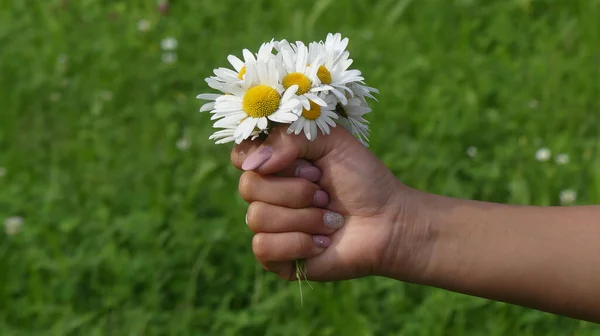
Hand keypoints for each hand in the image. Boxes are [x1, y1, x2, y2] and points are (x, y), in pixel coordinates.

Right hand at [231, 125, 430, 281]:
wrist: (388, 221)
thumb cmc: (363, 180)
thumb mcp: (332, 141)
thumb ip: (290, 138)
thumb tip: (254, 165)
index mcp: (277, 164)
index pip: (242, 157)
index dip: (268, 159)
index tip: (308, 164)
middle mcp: (268, 194)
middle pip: (248, 187)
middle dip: (295, 190)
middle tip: (324, 193)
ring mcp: (271, 227)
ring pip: (257, 218)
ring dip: (304, 218)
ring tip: (330, 219)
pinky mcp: (277, 258)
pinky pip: (263, 247)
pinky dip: (299, 243)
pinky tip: (322, 242)